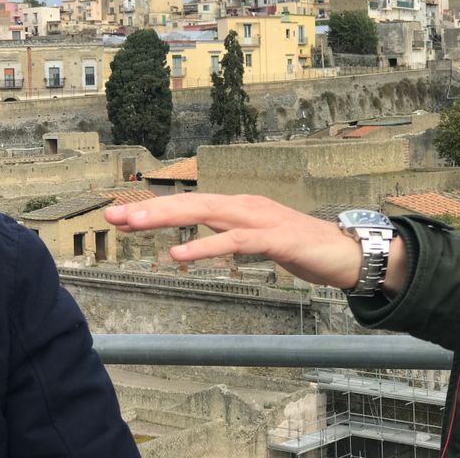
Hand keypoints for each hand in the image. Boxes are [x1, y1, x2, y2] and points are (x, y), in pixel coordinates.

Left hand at [103, 193, 364, 288]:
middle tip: (113, 215)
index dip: (155, 209)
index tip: (121, 217)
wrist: (346, 252)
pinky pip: (235, 241)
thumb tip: (196, 241)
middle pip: (190, 203)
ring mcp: (260, 218)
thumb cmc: (300, 246)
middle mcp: (244, 206)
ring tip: (134, 223)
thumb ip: (227, 236)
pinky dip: (205, 247)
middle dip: (151, 209)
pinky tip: (178, 256)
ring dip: (168, 218)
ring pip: (207, 213)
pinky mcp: (275, 238)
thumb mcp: (256, 240)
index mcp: (238, 207)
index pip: (190, 205)